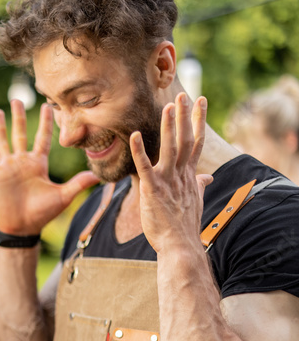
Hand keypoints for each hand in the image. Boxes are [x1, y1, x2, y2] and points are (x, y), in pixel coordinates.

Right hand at [0, 99, 98, 235]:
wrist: (22, 227)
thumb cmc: (42, 213)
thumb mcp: (62, 196)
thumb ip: (78, 184)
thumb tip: (98, 176)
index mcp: (38, 164)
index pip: (42, 138)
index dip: (45, 123)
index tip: (49, 106)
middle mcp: (22, 162)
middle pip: (20, 134)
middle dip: (19, 117)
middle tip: (17, 99)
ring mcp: (7, 168)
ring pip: (2, 142)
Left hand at [131, 93, 211, 254]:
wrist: (180, 246)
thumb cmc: (184, 226)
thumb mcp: (194, 201)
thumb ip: (199, 185)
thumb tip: (207, 177)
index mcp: (190, 176)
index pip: (196, 142)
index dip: (197, 120)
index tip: (199, 101)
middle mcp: (181, 175)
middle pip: (186, 140)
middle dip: (186, 117)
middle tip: (184, 95)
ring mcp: (168, 181)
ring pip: (170, 148)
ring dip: (169, 126)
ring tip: (168, 105)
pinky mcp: (152, 190)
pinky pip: (144, 167)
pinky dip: (138, 151)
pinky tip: (132, 135)